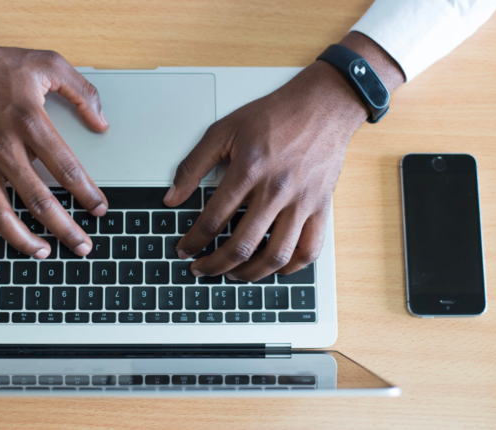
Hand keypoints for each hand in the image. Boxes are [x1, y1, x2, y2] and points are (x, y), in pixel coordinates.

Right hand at [0, 1, 108, 270]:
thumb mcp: (47, 63)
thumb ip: (81, 92)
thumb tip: (102, 123)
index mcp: (30, 123)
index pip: (67, 169)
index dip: (87, 193)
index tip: (100, 209)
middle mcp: (4, 148)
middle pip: (39, 200)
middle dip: (65, 228)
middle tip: (83, 247)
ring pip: (1, 214)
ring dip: (24, 241)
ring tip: (45, 254)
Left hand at [164, 33, 403, 280]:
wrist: (323, 105)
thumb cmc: (274, 116)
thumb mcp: (223, 130)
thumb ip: (193, 165)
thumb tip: (171, 197)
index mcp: (248, 170)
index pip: (213, 219)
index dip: (193, 241)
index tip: (184, 250)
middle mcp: (276, 190)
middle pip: (241, 245)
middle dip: (214, 265)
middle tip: (201, 269)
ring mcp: (302, 202)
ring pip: (276, 255)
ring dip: (250, 273)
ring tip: (233, 274)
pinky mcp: (321, 207)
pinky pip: (310, 250)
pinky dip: (291, 267)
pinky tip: (274, 268)